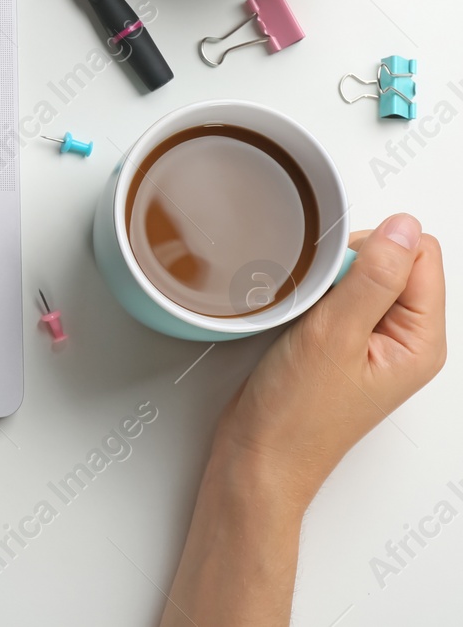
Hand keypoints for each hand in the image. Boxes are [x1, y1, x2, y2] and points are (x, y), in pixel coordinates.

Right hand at [214, 213, 445, 509]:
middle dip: (349, 266)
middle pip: (394, 260)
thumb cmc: (297, 416)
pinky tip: (298, 322)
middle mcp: (405, 339)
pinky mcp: (344, 343)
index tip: (339, 280)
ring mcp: (374, 342)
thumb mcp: (336, 336)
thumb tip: (403, 227)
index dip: (375, 251)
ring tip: (306, 319)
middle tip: (320, 305)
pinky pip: (337, 295)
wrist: (259, 455)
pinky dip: (314, 297)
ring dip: (328, 283)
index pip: (421, 254)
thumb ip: (374, 276)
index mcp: (421, 340)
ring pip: (361, 275)